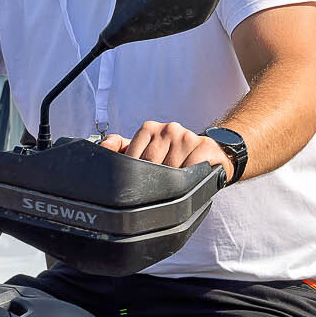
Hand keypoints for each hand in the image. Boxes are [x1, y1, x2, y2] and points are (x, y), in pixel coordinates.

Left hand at [99, 121, 233, 182]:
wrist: (211, 154)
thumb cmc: (175, 156)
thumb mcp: (147, 150)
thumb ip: (122, 149)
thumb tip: (104, 147)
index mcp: (150, 129)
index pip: (133, 156)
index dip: (135, 175)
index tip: (142, 182)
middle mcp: (168, 129)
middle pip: (150, 165)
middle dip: (152, 181)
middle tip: (158, 188)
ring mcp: (186, 137)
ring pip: (170, 171)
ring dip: (171, 183)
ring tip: (175, 185)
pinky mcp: (203, 147)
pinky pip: (190, 170)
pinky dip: (188, 180)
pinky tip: (188, 180)